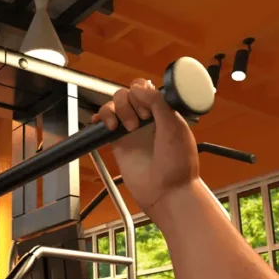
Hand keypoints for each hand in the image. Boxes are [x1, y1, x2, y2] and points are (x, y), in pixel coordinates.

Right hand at [92, 78, 198, 219]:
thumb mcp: (174, 126)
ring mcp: (131, 130)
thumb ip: (157, 102)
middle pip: (127, 94)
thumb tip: (139, 86)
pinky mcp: (118, 143)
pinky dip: (100, 118)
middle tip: (140, 123)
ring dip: (117, 111)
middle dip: (130, 103)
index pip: (145, 88)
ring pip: (114, 105)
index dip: (141, 92)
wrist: (167, 192)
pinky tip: (107, 125)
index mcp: (164, 112)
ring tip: (128, 129)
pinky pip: (104, 123)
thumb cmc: (178, 165)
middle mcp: (147, 119)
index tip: (147, 109)